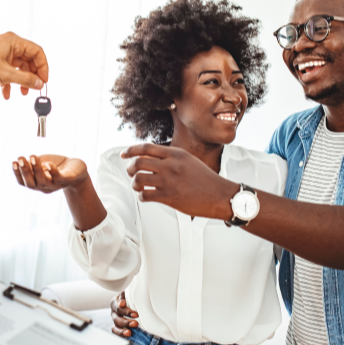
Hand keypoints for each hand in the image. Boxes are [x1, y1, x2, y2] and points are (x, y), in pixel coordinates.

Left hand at [0, 32, 48, 98]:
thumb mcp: (5, 74)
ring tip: (22, 93)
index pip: (37, 52)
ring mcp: (1, 53)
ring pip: (18, 67)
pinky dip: (9, 82)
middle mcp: (8, 45)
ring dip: (21, 81)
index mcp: (13, 41)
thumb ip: (25, 80)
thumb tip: (39, 84)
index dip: (43, 67)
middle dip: (32, 76)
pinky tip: (6, 93)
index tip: (43, 81)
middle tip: (34, 88)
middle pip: (29, 60)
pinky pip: (8, 71)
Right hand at [12, 154, 88, 192]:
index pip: (23, 182)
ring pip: (43, 182)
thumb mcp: (42, 163)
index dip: (17, 174)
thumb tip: (21, 160)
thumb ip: (32, 163)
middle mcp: (45, 186)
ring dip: (36, 170)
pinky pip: (59, 178)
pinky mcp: (67, 180)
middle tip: (20, 158)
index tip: (14, 162)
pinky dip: (52, 172)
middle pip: (31, 184)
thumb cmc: (57, 166)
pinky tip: (48, 164)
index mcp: (37, 182)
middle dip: (24, 171)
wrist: (78, 170)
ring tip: (32, 157)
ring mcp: (55, 184)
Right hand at [110, 292, 138, 337]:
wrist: (128, 299)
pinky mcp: (117, 326)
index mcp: (114, 303)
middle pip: (116, 319)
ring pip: (115, 327)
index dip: (127, 312)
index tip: (136, 315)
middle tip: (135, 324)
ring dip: (122, 331)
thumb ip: (123, 296)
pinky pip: (116, 331)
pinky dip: (121, 334)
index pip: (118, 309)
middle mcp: (113, 312)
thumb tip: (121, 303)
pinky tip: (129, 336)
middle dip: (126, 322)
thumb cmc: (128, 295)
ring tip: (130, 333)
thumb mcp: (126, 292)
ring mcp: (115, 320)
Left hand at [121, 144, 235, 218]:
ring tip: (139, 186)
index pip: (146, 147)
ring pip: (138, 179)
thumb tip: (150, 157)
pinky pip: (145, 195)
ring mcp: (169, 181)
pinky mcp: (169, 197)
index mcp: (176, 154)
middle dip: (130, 168)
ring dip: (134, 183)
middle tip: (132, 173)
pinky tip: (146, 196)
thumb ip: (171, 157)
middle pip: (138, 162)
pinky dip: (141, 196)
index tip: (123, 154)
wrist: (220, 195)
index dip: (131, 150)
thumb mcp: (189, 160)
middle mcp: (170, 166)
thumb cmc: (205, 179)